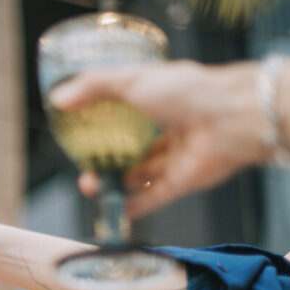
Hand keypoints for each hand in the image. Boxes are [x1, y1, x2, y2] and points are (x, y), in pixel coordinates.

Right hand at [51, 60, 266, 216]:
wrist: (231, 117)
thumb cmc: (185, 90)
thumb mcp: (132, 79)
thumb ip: (94, 86)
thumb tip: (58, 99)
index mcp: (161, 100)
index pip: (129, 113)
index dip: (106, 123)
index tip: (82, 133)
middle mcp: (170, 129)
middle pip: (133, 150)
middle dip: (106, 161)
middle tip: (83, 167)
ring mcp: (177, 157)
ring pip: (140, 175)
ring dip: (115, 183)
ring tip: (89, 186)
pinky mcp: (184, 182)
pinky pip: (155, 196)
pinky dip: (135, 205)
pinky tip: (114, 209)